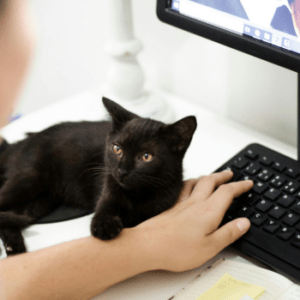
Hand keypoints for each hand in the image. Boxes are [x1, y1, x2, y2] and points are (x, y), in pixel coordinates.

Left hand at [135, 170, 252, 271]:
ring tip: (212, 177)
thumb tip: (244, 223)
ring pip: (197, 182)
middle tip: (231, 173)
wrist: (148, 245)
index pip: (227, 192)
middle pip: (211, 181)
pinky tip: (188, 186)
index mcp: (208, 212)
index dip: (240, 186)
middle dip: (223, 176)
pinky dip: (190, 182)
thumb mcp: (210, 247)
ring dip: (208, 177)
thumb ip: (228, 233)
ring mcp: (181, 203)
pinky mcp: (171, 206)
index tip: (248, 183)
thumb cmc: (176, 249)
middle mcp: (195, 203)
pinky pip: (183, 187)